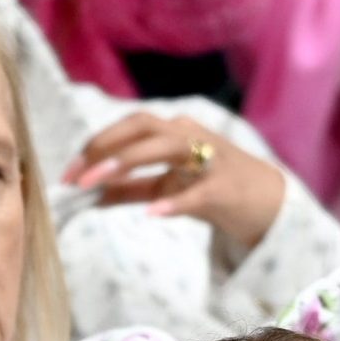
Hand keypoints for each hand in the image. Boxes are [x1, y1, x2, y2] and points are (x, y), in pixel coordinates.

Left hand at [67, 113, 285, 252]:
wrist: (272, 204)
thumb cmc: (217, 190)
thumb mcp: (169, 186)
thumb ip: (132, 188)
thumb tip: (90, 196)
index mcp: (174, 133)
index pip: (128, 128)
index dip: (95, 146)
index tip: (67, 173)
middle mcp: (192, 137)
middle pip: (143, 127)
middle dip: (106, 146)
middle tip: (78, 174)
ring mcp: (212, 159)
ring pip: (168, 147)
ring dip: (129, 160)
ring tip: (99, 181)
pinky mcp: (227, 189)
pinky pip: (198, 193)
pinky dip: (174, 202)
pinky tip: (152, 214)